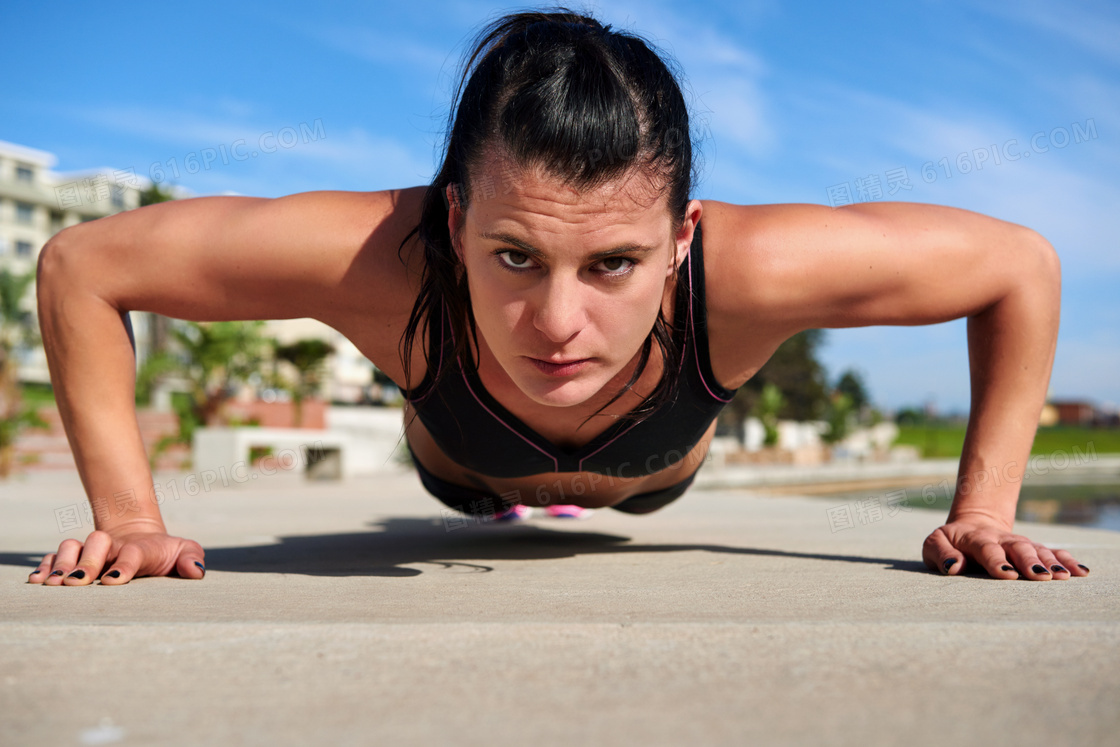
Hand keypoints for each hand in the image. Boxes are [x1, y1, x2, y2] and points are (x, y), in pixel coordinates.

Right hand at [26, 521, 205, 585]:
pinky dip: (45, 566)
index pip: (132, 554)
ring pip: (71, 547)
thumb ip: (192, 559)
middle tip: (77, 583)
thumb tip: (196, 571)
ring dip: (61, 564)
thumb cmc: (165, 552)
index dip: (122, 566)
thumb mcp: (184, 551)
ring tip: (52, 584)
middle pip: (96, 545)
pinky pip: (55, 557)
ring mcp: (91, 549)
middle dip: (86, 563)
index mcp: (140, 548)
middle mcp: (112, 546)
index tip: (113, 581)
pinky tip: (36, 581)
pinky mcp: (75, 557)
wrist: (141, 539)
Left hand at [923, 515, 1089, 579]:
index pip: (987, 549)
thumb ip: (941, 553)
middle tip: (1042, 576)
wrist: (972, 526)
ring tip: (1065, 577)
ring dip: (1052, 562)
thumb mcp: (934, 544)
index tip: (1007, 574)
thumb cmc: (950, 542)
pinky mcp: (1032, 549)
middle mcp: (1001, 540)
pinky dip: (1067, 560)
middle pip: (1018, 548)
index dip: (997, 561)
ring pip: (1038, 550)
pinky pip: (1053, 553)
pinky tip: (1081, 572)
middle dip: (1030, 561)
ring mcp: (1019, 544)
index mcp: (975, 538)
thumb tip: (954, 566)